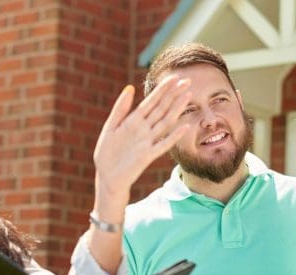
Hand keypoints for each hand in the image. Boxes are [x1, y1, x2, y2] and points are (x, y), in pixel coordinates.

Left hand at [91, 75, 191, 221]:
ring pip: (165, 122)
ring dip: (177, 109)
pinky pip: (163, 144)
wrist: (107, 177)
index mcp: (133, 121)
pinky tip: (184, 126)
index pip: (150, 101)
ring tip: (188, 96)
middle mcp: (144, 129)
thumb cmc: (107, 154)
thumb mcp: (110, 128)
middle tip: (187, 80)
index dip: (162, 89)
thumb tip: (130, 88)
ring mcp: (148, 142)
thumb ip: (120, 109)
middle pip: (161, 108)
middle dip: (174, 94)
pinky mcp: (148, 155)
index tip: (173, 77)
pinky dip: (174, 136)